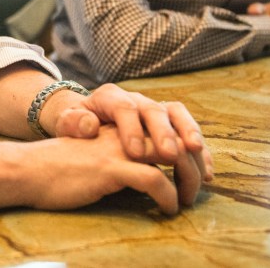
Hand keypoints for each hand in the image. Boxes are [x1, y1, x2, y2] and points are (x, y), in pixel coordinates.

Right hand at [28, 125, 206, 212]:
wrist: (29, 169)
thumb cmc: (62, 167)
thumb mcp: (97, 152)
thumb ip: (121, 152)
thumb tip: (153, 171)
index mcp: (121, 123)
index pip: (168, 119)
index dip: (190, 141)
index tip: (200, 168)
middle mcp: (123, 129)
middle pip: (175, 136)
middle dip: (195, 162)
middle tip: (200, 186)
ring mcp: (118, 146)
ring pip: (171, 153)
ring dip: (187, 178)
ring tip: (186, 199)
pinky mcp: (110, 167)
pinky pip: (154, 178)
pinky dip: (167, 195)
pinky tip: (167, 208)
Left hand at [48, 84, 212, 182]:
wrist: (84, 120)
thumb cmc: (75, 124)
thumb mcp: (65, 121)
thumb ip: (71, 122)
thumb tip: (88, 126)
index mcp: (110, 97)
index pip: (123, 107)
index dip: (130, 129)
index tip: (134, 154)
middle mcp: (136, 100)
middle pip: (154, 109)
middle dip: (163, 132)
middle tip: (169, 155)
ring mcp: (154, 110)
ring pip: (176, 114)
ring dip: (188, 133)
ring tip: (195, 153)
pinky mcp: (168, 125)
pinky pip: (188, 131)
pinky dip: (198, 150)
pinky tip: (204, 172)